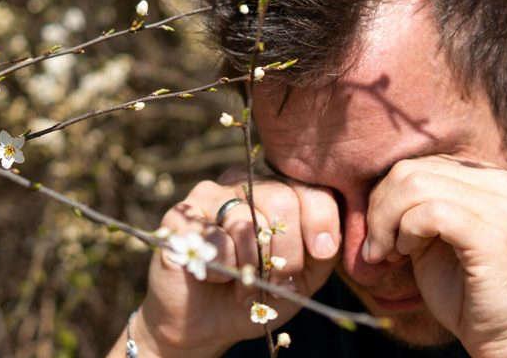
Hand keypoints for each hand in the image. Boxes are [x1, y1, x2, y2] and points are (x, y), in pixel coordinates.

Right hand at [127, 174, 340, 356]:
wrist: (208, 323)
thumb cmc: (261, 293)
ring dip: (254, 268)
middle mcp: (244, 183)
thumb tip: (325, 242)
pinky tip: (217, 276)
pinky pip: (216, 240)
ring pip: (247, 222)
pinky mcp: (181, 216)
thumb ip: (323, 251)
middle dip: (288, 251)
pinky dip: (225, 269)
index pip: (311, 188)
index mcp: (279, 189)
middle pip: (281, 199)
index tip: (321, 254)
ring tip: (246, 286)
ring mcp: (209, 195)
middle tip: (278, 280)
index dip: (321, 222)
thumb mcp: (304, 276)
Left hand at [362, 156, 506, 357]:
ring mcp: (500, 206)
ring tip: (388, 253)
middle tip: (376, 248)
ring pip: (415, 186)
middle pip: (411, 171)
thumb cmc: (466, 293)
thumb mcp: (432, 238)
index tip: (380, 235)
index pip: (416, 164)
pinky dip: (405, 232)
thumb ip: (412, 207)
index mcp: (485, 178)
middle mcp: (498, 183)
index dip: (384, 197)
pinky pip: (431, 213)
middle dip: (378, 209)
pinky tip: (406, 254)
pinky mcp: (493, 233)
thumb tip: (370, 189)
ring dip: (386, 222)